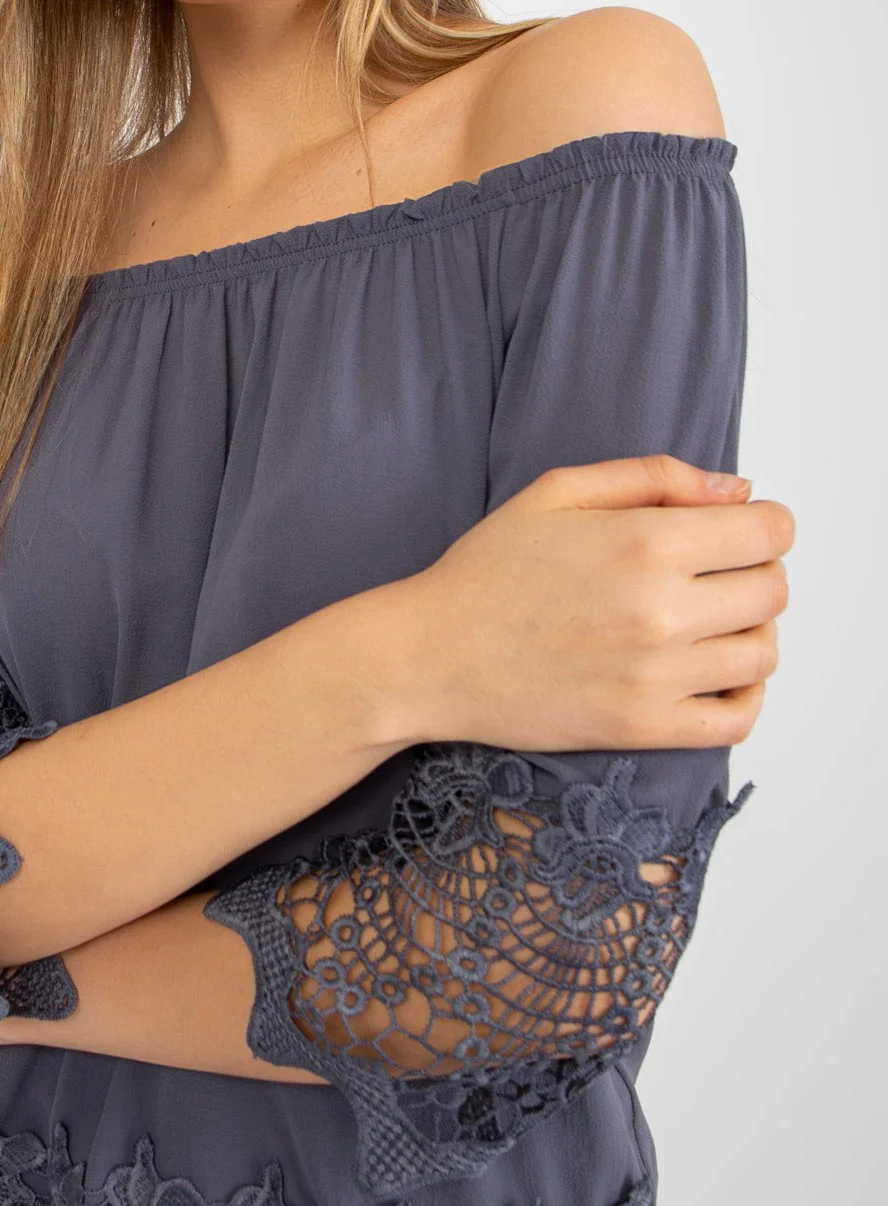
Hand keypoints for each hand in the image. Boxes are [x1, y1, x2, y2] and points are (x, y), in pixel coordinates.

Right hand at [382, 453, 792, 752]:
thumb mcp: (558, 492)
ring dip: (749, 630)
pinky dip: (745, 693)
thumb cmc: (487, 572)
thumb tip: (736, 491)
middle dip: (756, 571)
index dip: (764, 522)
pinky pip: (739, 718)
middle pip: (774, 590)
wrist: (432, 655)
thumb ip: (653, 477)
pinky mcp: (644, 727)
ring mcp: (656, 677)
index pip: (769, 532)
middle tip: (714, 571)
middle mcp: (661, 611)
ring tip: (708, 619)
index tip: (741, 528)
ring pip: (763, 652)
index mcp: (646, 543)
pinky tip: (712, 671)